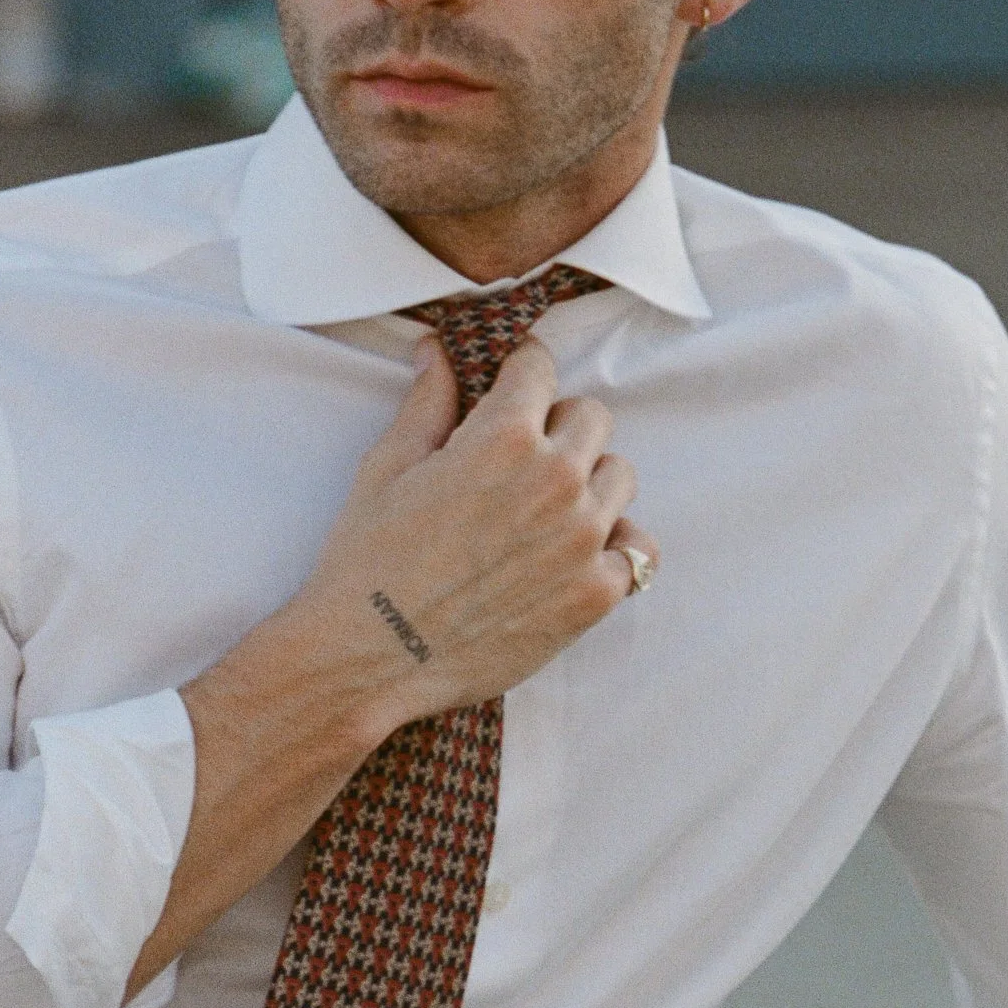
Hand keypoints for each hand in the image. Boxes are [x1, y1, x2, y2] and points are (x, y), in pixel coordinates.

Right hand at [296, 334, 655, 728]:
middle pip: (592, 418)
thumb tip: (436, 351)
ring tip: (545, 515)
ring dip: (589, 485)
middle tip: (521, 464)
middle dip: (558, 429)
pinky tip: (579, 555)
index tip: (511, 393)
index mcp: (503, 437)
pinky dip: (615, 547)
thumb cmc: (368, 562)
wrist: (370, 656)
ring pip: (619, 477)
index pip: (539, 369)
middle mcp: (556, 480)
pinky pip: (639, 550)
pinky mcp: (595, 594)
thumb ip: (427, 403)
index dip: (519, 377)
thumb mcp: (387, 468)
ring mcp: (582, 539)